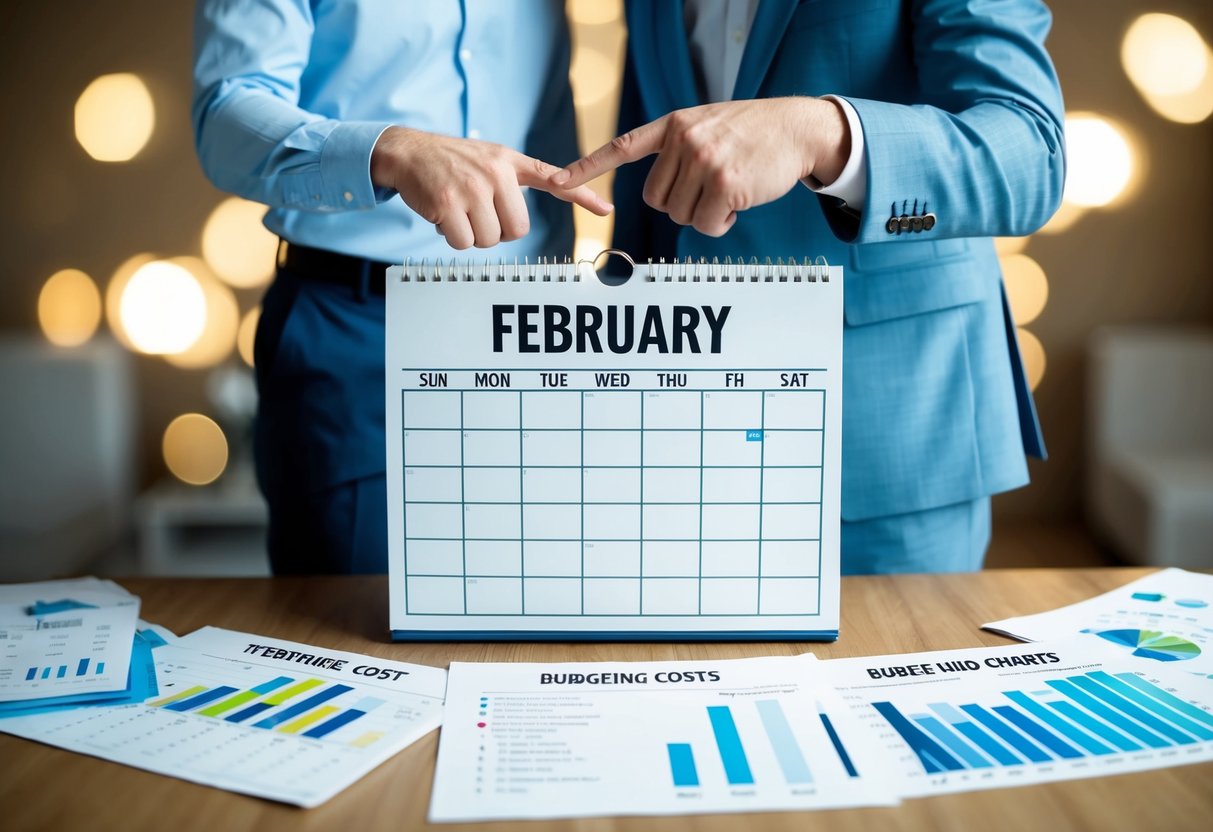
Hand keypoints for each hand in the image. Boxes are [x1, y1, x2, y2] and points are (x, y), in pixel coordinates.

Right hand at [371, 127, 612, 249]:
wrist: (408, 152)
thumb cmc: (453, 161)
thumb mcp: (492, 158)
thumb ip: (520, 177)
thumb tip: (560, 186)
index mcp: (510, 161)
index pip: (552, 177)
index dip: (581, 195)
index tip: (606, 208)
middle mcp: (495, 173)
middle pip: (516, 230)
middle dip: (497, 231)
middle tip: (478, 214)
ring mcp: (471, 189)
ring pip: (488, 240)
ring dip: (472, 235)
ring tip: (458, 210)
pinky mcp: (448, 204)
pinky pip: (463, 243)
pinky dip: (452, 237)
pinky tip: (443, 215)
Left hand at [552, 97, 848, 236]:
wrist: (796, 128)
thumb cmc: (753, 134)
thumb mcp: (708, 126)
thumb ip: (680, 149)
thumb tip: (662, 194)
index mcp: (673, 125)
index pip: (622, 147)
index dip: (588, 167)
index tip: (558, 181)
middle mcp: (683, 140)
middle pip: (656, 199)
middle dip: (682, 204)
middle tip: (711, 189)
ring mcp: (704, 160)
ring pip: (680, 215)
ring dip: (705, 214)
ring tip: (730, 189)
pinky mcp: (724, 183)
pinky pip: (706, 225)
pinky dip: (721, 224)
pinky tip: (739, 202)